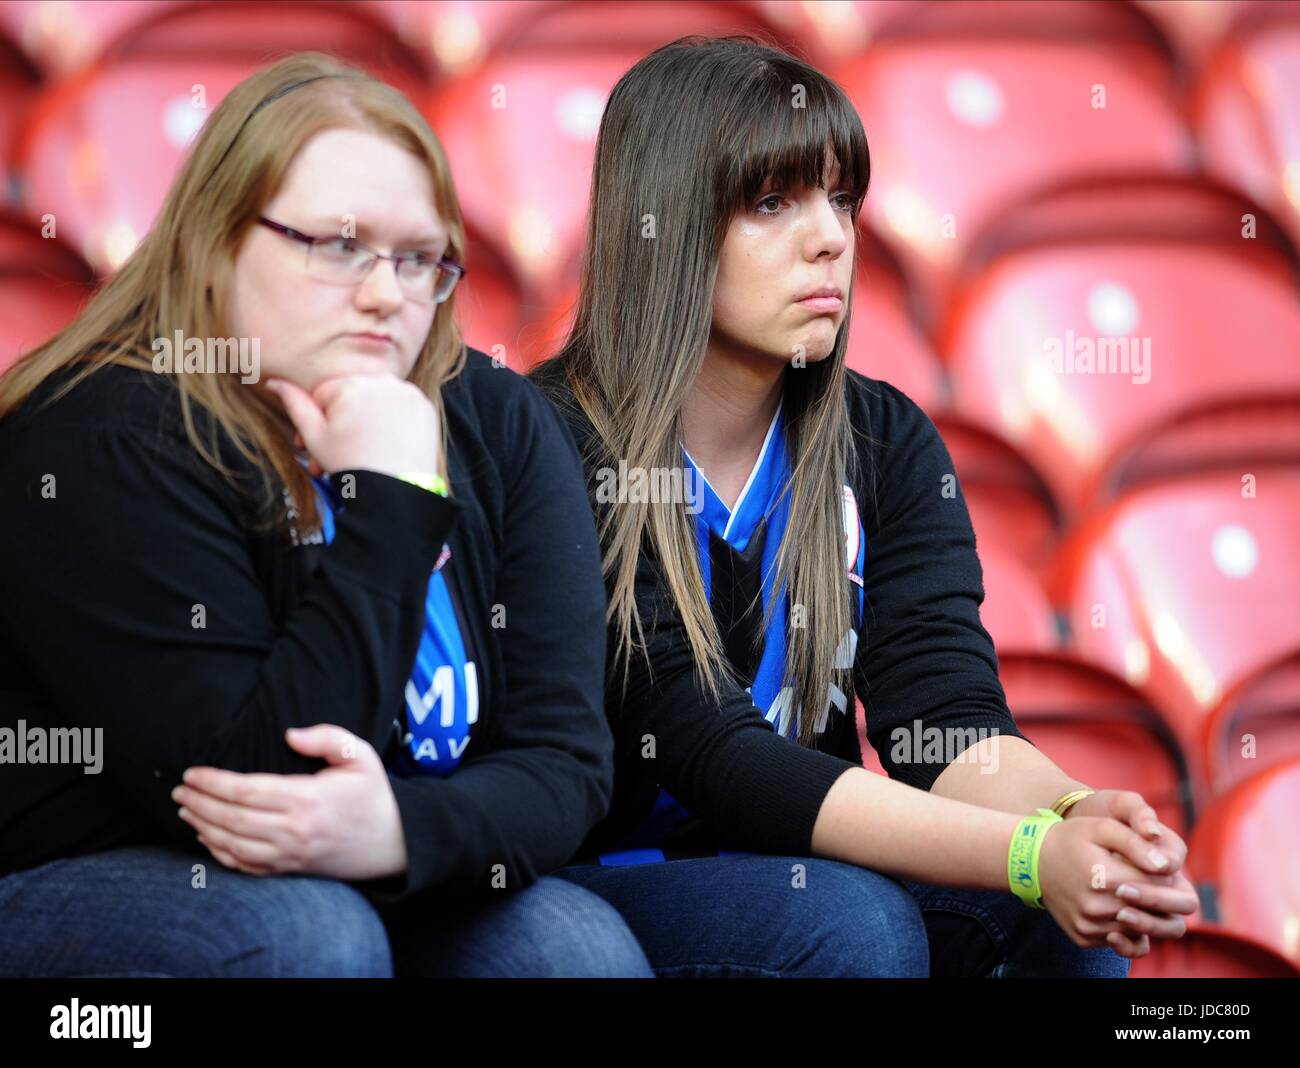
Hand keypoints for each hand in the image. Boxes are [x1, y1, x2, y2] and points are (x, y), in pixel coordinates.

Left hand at [172, 725, 407, 881]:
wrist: (394, 843)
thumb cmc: (373, 795)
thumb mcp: (361, 755)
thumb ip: (326, 737)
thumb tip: (289, 735)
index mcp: (307, 799)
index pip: (246, 790)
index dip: (213, 782)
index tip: (192, 772)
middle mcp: (293, 830)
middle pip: (231, 818)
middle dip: (199, 803)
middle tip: (178, 790)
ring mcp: (289, 855)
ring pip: (232, 844)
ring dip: (203, 826)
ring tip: (185, 809)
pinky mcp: (289, 870)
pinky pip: (244, 865)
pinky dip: (219, 853)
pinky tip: (206, 837)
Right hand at [264, 373, 440, 477]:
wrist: (396, 492)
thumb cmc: (352, 466)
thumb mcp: (314, 437)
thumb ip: (294, 404)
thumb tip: (274, 382)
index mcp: (351, 385)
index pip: (325, 394)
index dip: (320, 421)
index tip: (319, 444)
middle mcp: (382, 382)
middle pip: (352, 394)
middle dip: (342, 420)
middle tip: (340, 450)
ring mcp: (407, 392)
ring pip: (376, 398)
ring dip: (366, 417)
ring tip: (363, 446)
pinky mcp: (424, 406)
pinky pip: (400, 405)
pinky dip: (392, 419)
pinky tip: (386, 441)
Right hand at [1035, 815, 1197, 957]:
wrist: (1032, 861)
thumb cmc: (1072, 839)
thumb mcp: (1102, 827)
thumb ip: (1136, 843)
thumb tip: (1166, 866)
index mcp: (1106, 877)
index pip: (1162, 885)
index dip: (1166, 874)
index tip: (1154, 863)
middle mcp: (1097, 908)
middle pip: (1156, 914)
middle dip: (1162, 897)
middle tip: (1150, 881)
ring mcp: (1089, 927)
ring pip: (1142, 931)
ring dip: (1146, 914)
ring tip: (1132, 892)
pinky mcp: (1084, 938)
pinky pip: (1122, 942)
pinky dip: (1127, 927)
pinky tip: (1117, 906)